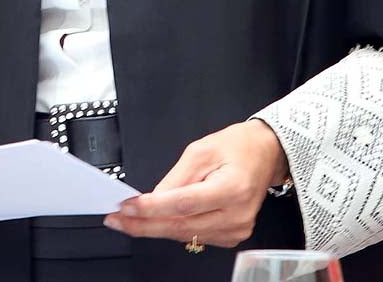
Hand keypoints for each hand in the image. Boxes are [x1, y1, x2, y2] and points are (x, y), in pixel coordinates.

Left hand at [103, 120, 287, 249]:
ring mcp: (236, 230)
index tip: (127, 207)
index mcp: (231, 189)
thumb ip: (176, 177)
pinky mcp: (232, 236)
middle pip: (181, 226)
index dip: (152, 208)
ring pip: (185, 234)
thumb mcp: (201, 149)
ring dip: (154, 228)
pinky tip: (155, 221)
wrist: (264, 155)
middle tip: (117, 220)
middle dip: (144, 224)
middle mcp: (236, 215)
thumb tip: (152, 197)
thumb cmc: (236, 147)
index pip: (183, 204)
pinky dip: (173, 228)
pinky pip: (195, 236)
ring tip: (128, 221)